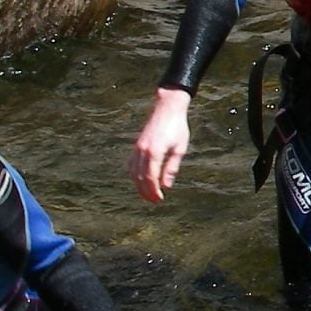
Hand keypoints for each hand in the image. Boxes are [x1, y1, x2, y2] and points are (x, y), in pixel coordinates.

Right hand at [128, 87, 191, 204]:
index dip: (154, 191)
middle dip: (146, 192)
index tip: (160, 199)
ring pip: (133, 172)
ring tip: (148, 194)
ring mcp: (137, 148)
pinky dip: (135, 175)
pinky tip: (140, 180)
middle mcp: (143, 151)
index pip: (151, 178)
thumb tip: (166, 185)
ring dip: (139, 185)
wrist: (167, 109)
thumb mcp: (179, 149)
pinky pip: (132, 164)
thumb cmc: (177, 127)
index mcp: (154, 152)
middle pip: (140, 177)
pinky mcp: (137, 145)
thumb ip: (171, 167)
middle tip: (154, 201)